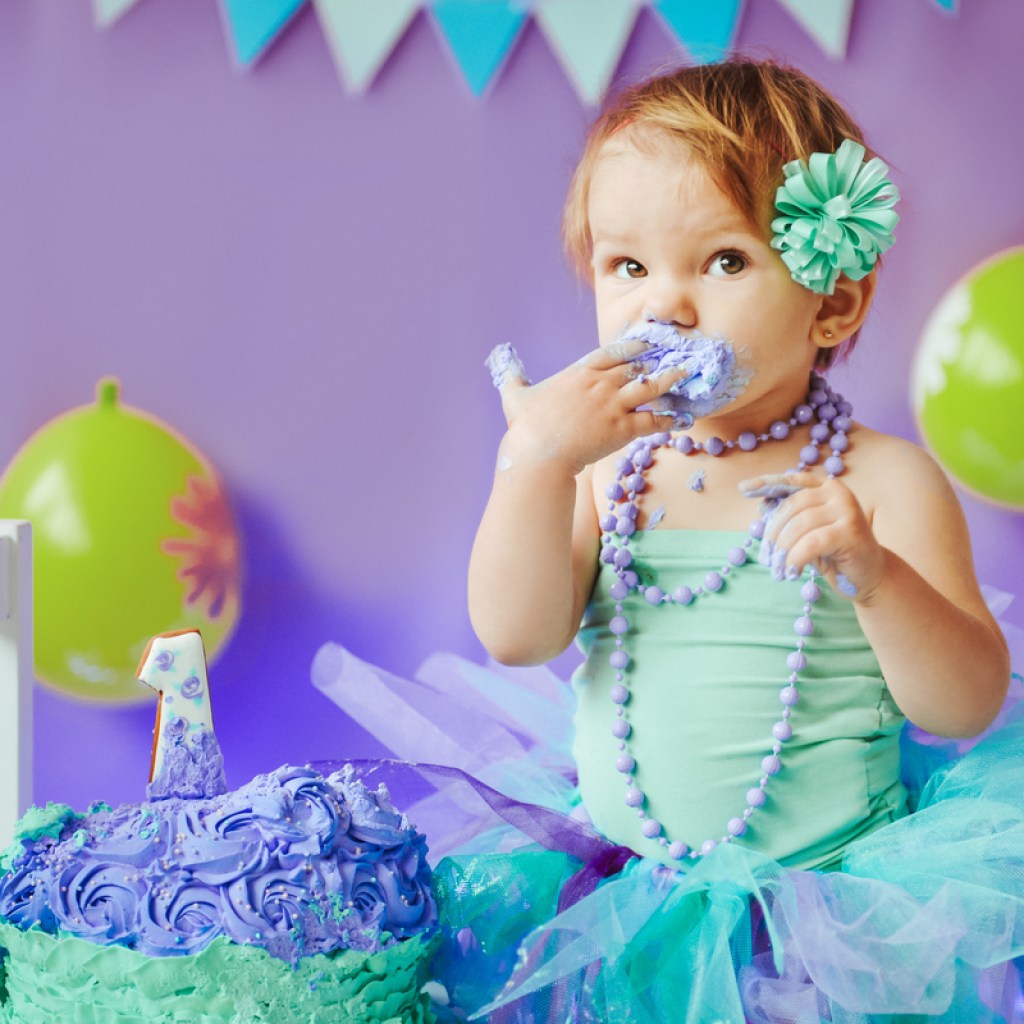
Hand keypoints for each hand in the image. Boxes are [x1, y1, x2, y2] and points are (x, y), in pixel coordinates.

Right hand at [497, 340, 694, 474]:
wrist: (538, 452)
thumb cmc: (525, 427)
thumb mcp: (515, 396)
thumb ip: (513, 378)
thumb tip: (502, 363)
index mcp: (580, 372)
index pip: (613, 352)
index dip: (633, 347)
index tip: (647, 345)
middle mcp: (601, 383)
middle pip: (637, 367)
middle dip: (655, 364)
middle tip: (674, 359)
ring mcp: (614, 405)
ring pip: (652, 387)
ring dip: (670, 381)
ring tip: (686, 376)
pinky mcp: (623, 428)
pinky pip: (654, 420)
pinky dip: (671, 419)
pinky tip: (683, 418)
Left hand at [739, 471, 886, 600]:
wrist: (868, 576)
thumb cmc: (833, 552)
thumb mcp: (806, 533)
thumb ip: (789, 518)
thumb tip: (762, 505)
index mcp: (826, 487)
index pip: (791, 481)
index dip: (766, 483)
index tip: (742, 489)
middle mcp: (838, 493)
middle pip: (792, 506)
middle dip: (773, 532)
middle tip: (766, 557)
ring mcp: (847, 510)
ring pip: (800, 525)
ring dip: (783, 549)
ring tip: (778, 568)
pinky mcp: (851, 531)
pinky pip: (812, 542)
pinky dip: (796, 557)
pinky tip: (792, 571)